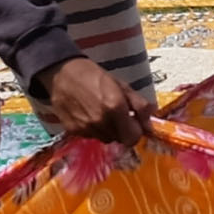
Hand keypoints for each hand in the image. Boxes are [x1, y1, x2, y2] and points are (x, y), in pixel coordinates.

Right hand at [33, 54, 151, 147]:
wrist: (62, 74)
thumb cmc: (95, 77)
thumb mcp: (123, 86)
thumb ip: (140, 105)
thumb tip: (151, 125)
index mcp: (115, 108)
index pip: (133, 138)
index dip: (136, 132)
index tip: (134, 123)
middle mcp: (100, 122)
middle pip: (120, 140)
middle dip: (123, 130)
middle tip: (118, 115)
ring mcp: (85, 128)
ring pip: (106, 139)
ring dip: (109, 130)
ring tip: (102, 112)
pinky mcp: (73, 131)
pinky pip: (91, 136)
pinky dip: (94, 129)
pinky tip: (90, 114)